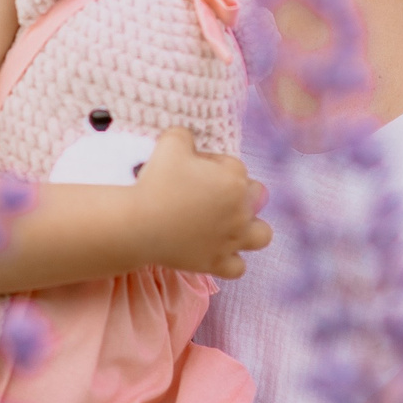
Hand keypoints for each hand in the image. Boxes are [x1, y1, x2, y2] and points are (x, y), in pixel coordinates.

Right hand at [130, 128, 271, 277]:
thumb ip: (186, 135)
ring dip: (251, 229)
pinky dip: (231, 260)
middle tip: (210, 193)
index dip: (213, 164)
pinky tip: (215, 250)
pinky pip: (238, 267)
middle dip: (238, 192)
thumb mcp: (171, 142)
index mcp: (235, 179)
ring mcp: (232, 240)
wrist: (140, 223)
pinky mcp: (217, 263)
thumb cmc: (156, 181)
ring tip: (230, 224)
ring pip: (262, 235)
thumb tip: (190, 143)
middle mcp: (241, 211)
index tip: (192, 170)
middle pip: (256, 196)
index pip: (234, 166)